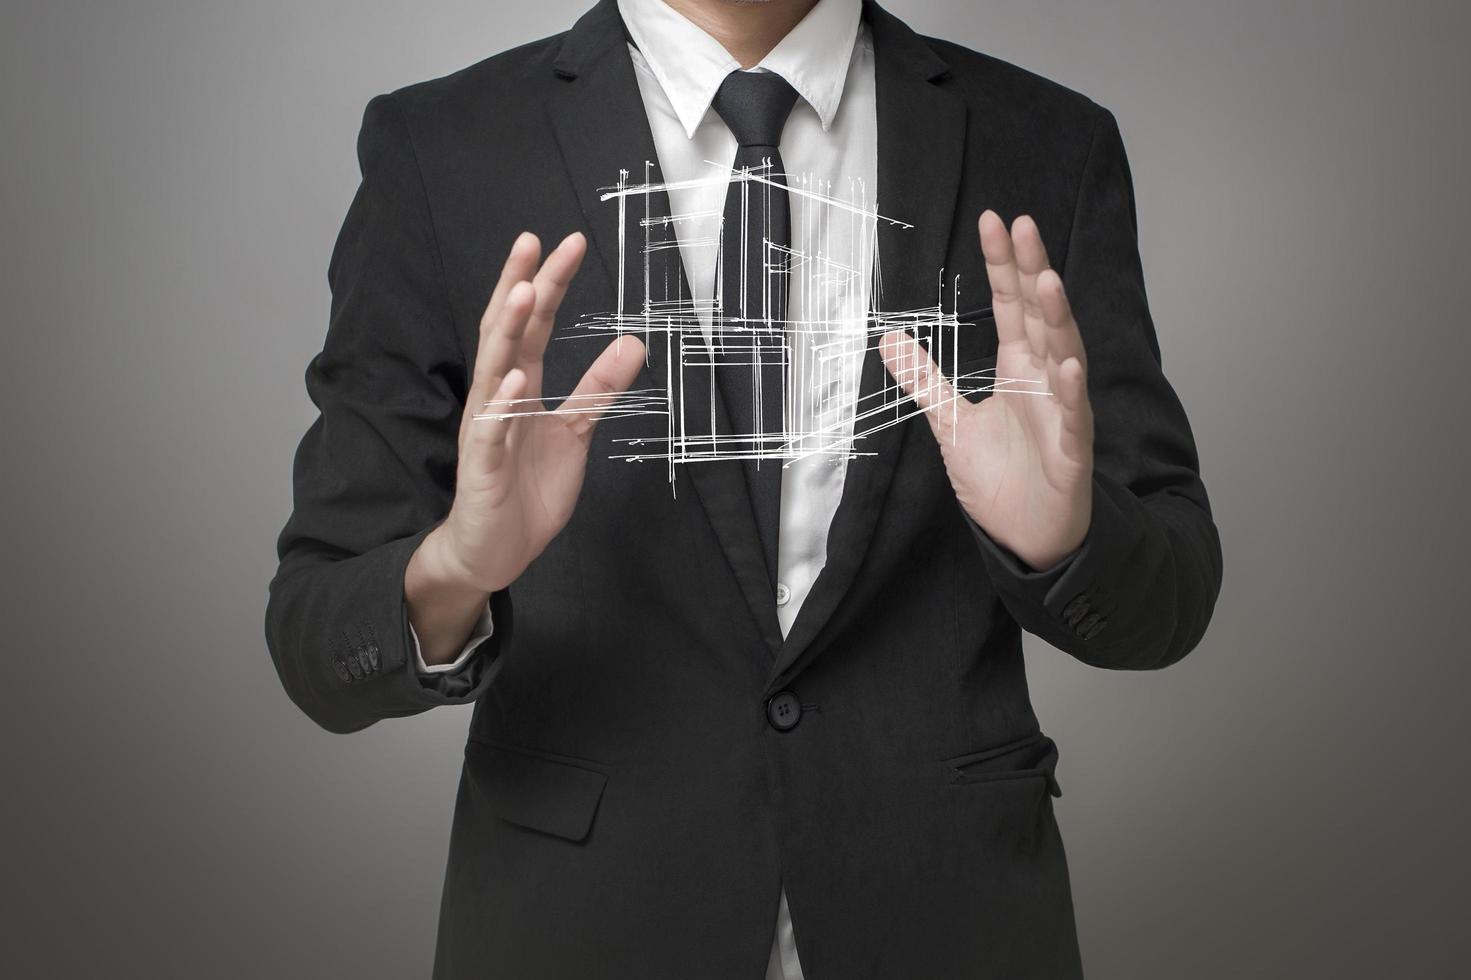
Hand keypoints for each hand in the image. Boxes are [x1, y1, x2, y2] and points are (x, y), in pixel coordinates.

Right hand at [416, 231, 645, 597]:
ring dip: (507, 331)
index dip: (547, 284)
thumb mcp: (574, 432)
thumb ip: (598, 389)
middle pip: (506, 332)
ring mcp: (485, 430)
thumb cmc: (526, 489)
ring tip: (522, 292)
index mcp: (518, 387)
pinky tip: (516, 377)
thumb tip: (634, 343)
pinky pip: (490, 430)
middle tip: (535, 242)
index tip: (566, 243)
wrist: (494, 550)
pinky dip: (502, 403)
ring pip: (493, 371)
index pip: (531, 325)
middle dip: (520, 286)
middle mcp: (496, 398)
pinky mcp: (482, 467)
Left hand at [879, 211, 1092, 570]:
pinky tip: (1065, 363)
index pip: (1010, 305)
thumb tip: (889, 339)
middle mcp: (1045, 380)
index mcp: (1019, 369)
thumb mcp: (950, 423)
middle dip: (1032, 271)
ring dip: (1055, 318)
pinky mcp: (1071, 451)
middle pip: (1038, 316)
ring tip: (1045, 281)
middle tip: (1023, 226)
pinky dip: (1070, 390)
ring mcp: (1062, 412)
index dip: (1003, 264)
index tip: (994, 221)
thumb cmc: (1003, 479)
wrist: (1030, 536)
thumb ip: (925, 379)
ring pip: (1063, 355)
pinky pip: (1074, 416)